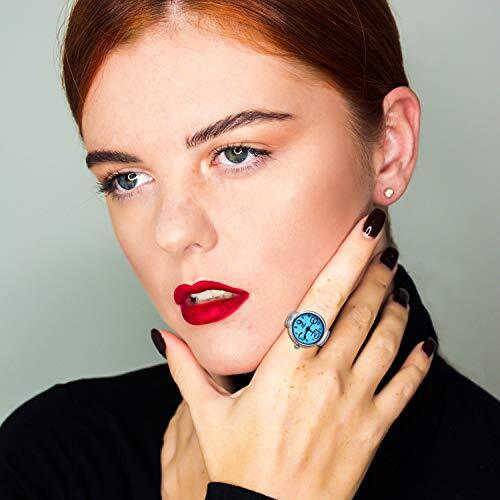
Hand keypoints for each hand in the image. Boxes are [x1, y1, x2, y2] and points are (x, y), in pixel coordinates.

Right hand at [158, 209, 435, 498]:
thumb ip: (187, 370)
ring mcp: (355, 400)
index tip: (364, 230)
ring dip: (395, 304)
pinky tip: (423, 339)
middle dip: (376, 270)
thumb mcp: (206, 416)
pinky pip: (406, 386)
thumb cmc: (241, 470)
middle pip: (361, 308)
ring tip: (397, 282)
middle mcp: (326, 375)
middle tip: (384, 245)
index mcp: (285, 365)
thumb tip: (166, 338)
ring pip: (386, 338)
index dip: (347, 258)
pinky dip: (418, 360)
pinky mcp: (373, 428)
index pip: (324, 296)